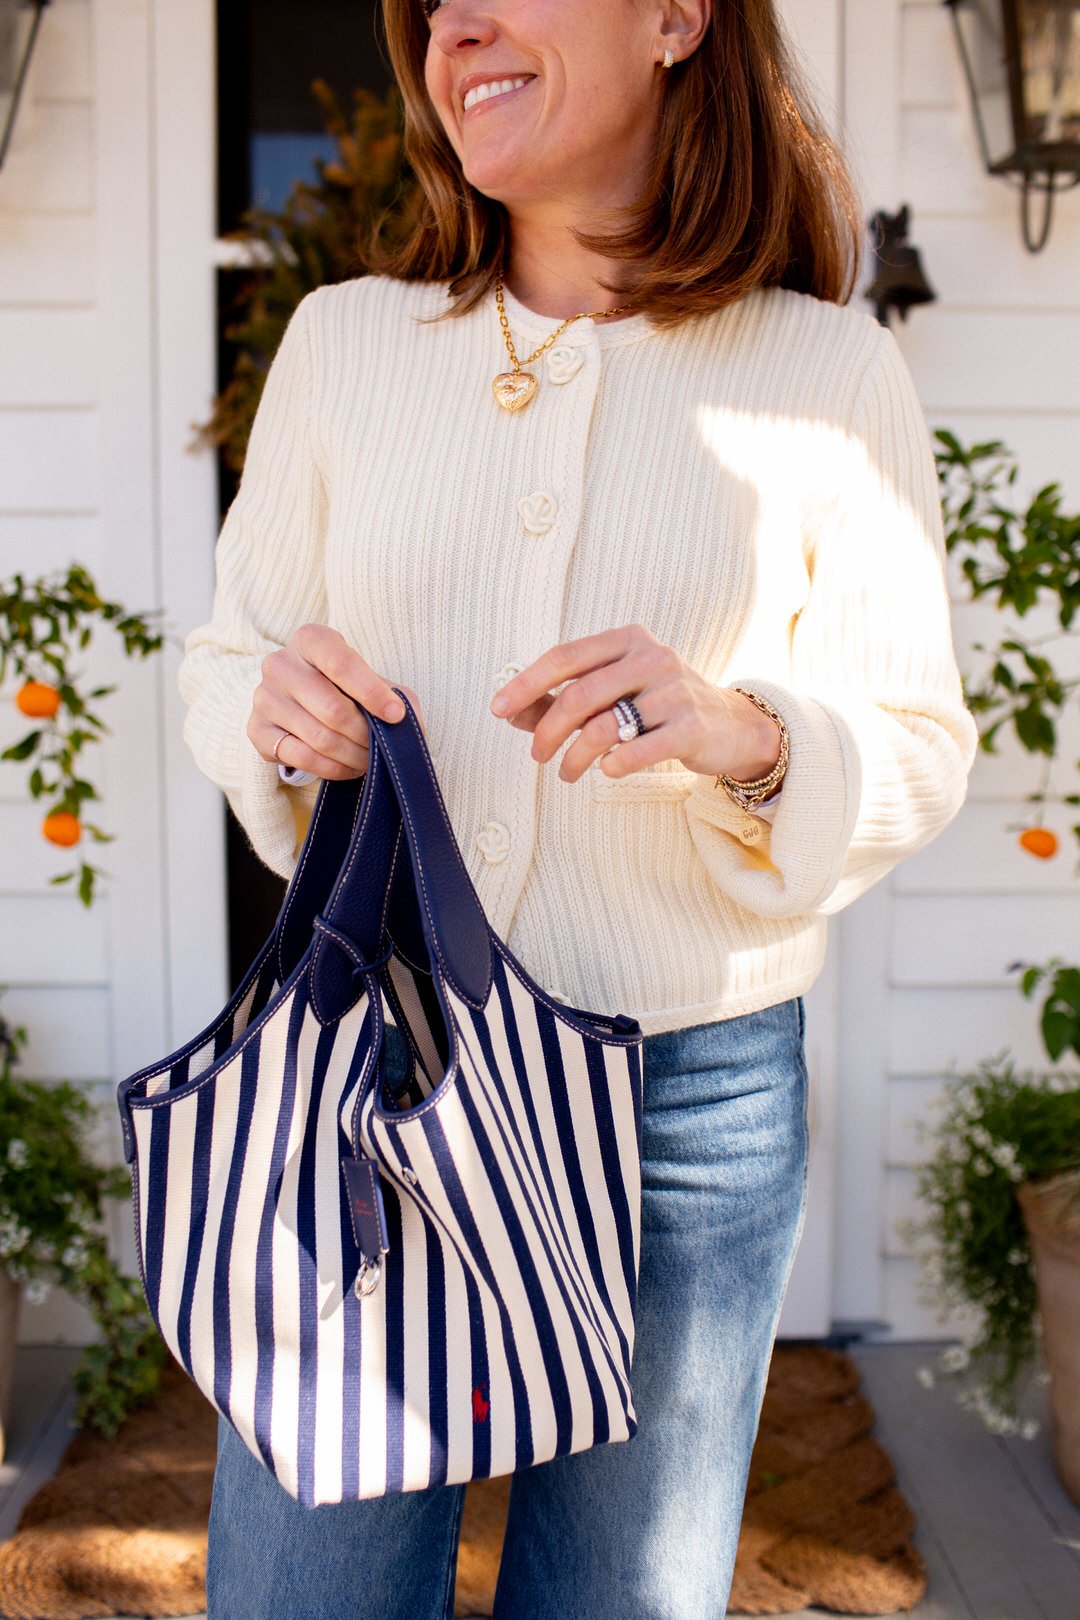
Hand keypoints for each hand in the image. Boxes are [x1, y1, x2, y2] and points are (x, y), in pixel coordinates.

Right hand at [249, 624, 424, 779]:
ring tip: (369, 759)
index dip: (372, 692)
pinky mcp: (256, 730)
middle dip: (365, 734)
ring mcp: (264, 698)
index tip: (396, 716)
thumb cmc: (343, 685)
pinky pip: (301, 757)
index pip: (341, 663)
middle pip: (332, 709)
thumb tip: (410, 728)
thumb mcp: (371, 679)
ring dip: (353, 756)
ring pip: (319, 738)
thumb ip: (395, 696)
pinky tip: (348, 767)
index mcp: (310, 640)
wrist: (297, 697)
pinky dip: (332, 769)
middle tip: (382, 747)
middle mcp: (280, 664)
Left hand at [488, 624, 780, 784]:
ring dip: (575, 757)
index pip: (564, 657)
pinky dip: (612, 765)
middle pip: (579, 696)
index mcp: (627, 639)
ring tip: (567, 773)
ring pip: (603, 728)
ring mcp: (674, 689)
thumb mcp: (611, 693)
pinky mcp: (691, 725)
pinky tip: (607, 770)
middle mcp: (652, 657)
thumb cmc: (656, 708)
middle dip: (548, 732)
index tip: (497, 709)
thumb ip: (560, 699)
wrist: (729, 726)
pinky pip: (635, 751)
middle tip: (537, 756)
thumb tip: (508, 710)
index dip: (526, 683)